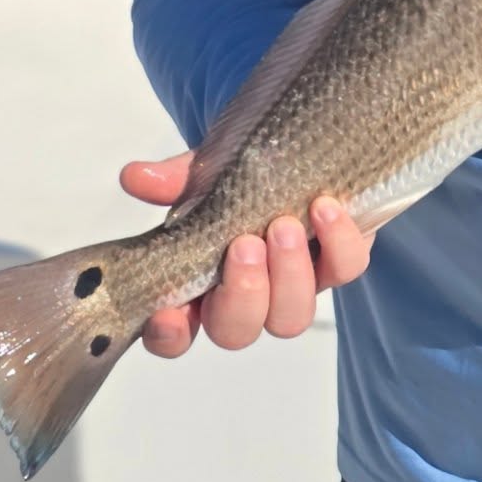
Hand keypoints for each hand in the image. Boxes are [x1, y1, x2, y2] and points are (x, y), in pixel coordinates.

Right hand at [119, 151, 373, 355]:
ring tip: (285, 225)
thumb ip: (176, 179)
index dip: (170, 334)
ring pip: (291, 317)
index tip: (170, 311)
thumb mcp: (209, 171)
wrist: (306, 147)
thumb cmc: (247, 172)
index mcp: (203, 283)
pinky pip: (346, 270)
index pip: (175, 333)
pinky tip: (325, 207)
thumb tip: (135, 176)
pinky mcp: (340, 261)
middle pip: (237, 331)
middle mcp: (250, 295)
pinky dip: (337, 242)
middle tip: (245, 245)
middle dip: (242, 294)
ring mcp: (297, 283)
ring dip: (287, 274)